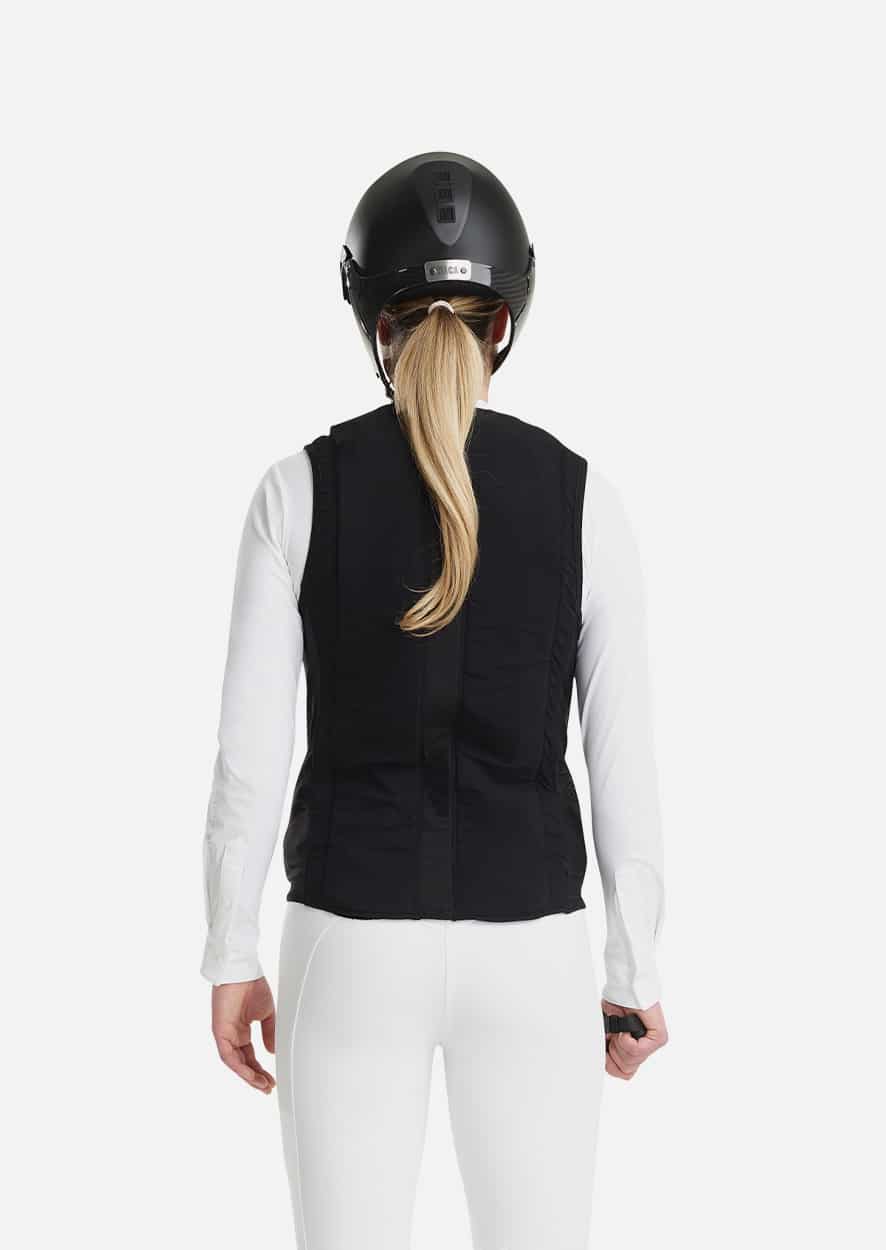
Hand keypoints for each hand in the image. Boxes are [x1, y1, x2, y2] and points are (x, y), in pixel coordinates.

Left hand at [211, 977, 276, 1093]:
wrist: (242, 970)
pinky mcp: (219, 1032)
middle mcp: (232, 1035)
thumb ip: (269, 1033)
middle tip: (268, 1088)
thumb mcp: (266, 1013)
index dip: (260, 1070)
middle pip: (243, 1063)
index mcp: (242, 1030)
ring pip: (235, 1063)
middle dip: (255, 1078)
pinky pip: (228, 1055)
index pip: (250, 1056)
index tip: (271, 1080)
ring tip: (262, 1085)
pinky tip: (251, 1074)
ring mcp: (225, 1034)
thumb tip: (272, 1053)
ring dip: (248, 1076)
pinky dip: (239, 1067)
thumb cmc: (252, 986)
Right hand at [602, 998, 667, 1079]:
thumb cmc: (616, 1003)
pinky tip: (626, 1027)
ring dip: (618, 1043)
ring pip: (630, 1061)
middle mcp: (645, 1048)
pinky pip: (637, 1050)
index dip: (610, 1063)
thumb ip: (605, 1050)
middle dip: (613, 1052)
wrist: (625, 987)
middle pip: (625, 1070)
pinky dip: (625, 1038)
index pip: (624, 1072)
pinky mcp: (659, 1038)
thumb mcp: (606, 1031)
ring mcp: (653, 1044)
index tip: (606, 1046)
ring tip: (621, 1027)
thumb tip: (597, 1063)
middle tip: (614, 1034)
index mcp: (632, 1048)